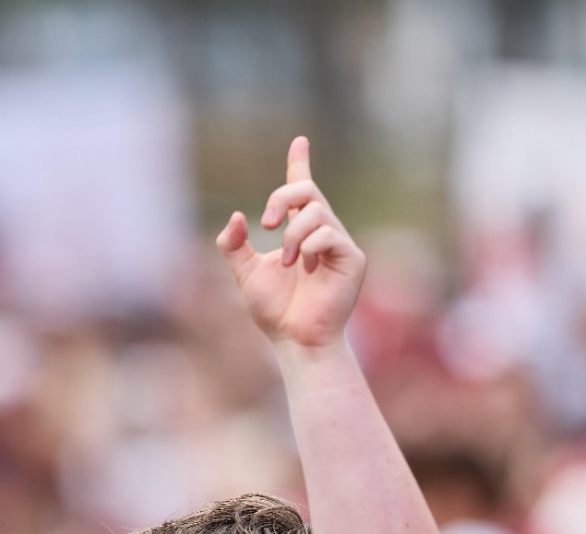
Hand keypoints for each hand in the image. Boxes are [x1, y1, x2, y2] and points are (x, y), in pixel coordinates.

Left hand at [216, 137, 364, 351]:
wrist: (295, 340)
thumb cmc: (275, 311)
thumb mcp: (245, 274)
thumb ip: (233, 246)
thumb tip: (236, 217)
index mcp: (300, 233)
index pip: (301, 190)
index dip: (299, 164)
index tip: (299, 141)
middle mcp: (322, 233)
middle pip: (308, 191)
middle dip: (282, 198)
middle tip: (266, 224)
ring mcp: (340, 245)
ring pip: (317, 212)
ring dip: (293, 234)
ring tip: (286, 262)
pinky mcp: (352, 260)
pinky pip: (329, 234)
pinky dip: (310, 246)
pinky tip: (305, 269)